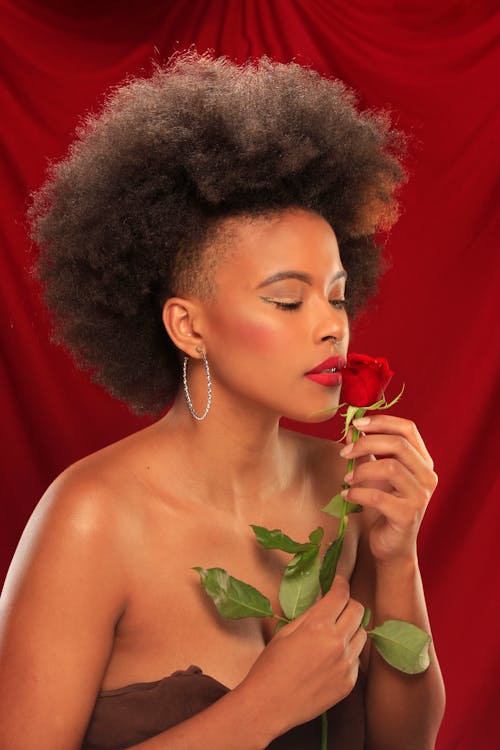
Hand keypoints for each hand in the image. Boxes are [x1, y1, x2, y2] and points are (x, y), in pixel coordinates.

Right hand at [237, 576, 365, 735]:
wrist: (268, 705)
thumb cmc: (270, 666)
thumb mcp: (286, 631)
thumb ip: (310, 614)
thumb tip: (325, 601)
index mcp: (318, 626)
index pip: (341, 594)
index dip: (340, 583)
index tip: (337, 582)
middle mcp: (337, 643)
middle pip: (358, 610)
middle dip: (348, 603)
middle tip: (337, 605)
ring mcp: (346, 664)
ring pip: (362, 633)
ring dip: (351, 627)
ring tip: (335, 631)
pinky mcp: (349, 682)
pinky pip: (357, 658)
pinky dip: (349, 651)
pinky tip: (332, 655)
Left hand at [341, 415, 437, 563]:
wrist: (392, 547)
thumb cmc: (385, 506)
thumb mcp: (377, 474)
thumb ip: (368, 452)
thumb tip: (350, 432)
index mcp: (423, 462)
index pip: (408, 429)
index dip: (381, 422)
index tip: (356, 424)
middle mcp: (428, 477)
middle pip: (398, 444)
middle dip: (366, 443)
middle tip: (344, 452)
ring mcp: (420, 497)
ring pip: (390, 467)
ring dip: (362, 469)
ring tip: (347, 478)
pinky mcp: (407, 516)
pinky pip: (378, 496)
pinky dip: (358, 493)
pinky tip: (348, 495)